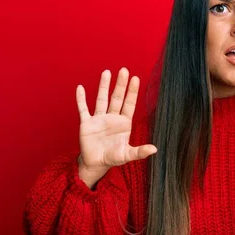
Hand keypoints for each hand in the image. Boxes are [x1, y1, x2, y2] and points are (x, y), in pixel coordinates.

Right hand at [76, 68, 156, 185]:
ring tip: (107, 72)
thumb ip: (139, 151)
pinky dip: (81, 99)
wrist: (96, 163)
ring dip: (104, 86)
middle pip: (117, 98)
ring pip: (101, 99)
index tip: (136, 78)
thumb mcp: (127, 155)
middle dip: (120, 85)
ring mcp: (99, 119)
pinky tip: (80, 88)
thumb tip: (155, 149)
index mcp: (124, 123)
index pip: (129, 104)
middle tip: (124, 70)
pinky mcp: (86, 124)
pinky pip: (83, 109)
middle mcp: (112, 118)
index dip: (132, 92)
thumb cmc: (113, 157)